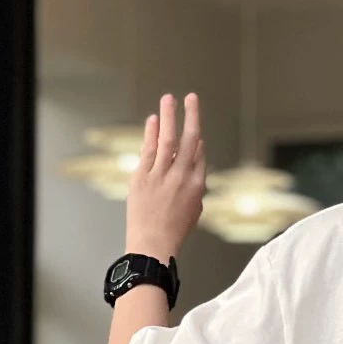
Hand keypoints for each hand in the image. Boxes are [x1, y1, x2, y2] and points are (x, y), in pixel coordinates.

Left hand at [126, 92, 205, 260]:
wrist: (152, 246)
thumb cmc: (173, 232)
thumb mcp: (194, 210)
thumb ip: (195, 184)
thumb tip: (197, 160)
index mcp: (197, 186)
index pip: (199, 154)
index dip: (197, 140)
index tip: (195, 128)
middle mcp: (181, 177)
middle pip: (189, 140)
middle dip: (191, 116)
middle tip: (191, 97)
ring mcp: (161, 175)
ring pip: (168, 139)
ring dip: (169, 116)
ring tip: (168, 98)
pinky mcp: (143, 177)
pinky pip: (149, 149)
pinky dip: (150, 133)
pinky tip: (153, 119)